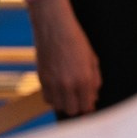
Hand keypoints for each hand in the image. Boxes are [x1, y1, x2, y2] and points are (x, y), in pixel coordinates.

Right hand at [29, 0, 103, 117]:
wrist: (54, 26)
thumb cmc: (75, 40)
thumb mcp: (92, 59)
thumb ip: (95, 80)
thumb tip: (94, 97)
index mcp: (84, 79)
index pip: (87, 106)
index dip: (88, 107)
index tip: (87, 104)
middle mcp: (68, 84)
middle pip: (73, 111)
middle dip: (77, 107)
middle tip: (78, 99)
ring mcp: (53, 83)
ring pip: (59, 106)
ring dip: (64, 103)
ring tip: (68, 93)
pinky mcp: (42, 79)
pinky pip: (47, 98)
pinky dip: (53, 97)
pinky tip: (57, 88)